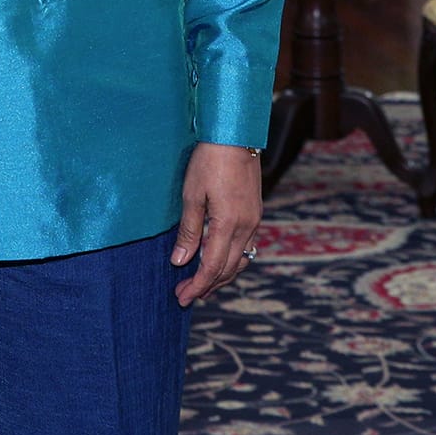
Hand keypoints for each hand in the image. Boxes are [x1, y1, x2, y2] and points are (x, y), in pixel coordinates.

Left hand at [171, 141, 261, 304]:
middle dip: (206, 285)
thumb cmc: (208, 162)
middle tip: (185, 295)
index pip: (212, 267)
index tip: (181, 297)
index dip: (197, 285)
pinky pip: (246, 248)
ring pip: (240, 261)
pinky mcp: (255, 214)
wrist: (235, 137)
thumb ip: (189, 231)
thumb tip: (180, 261)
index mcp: (229, 225)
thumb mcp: (191, 195)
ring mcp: (254, 221)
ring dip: (221, 276)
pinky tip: (220, 261)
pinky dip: (232, 261)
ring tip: (201, 285)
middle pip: (227, 269)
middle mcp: (246, 227)